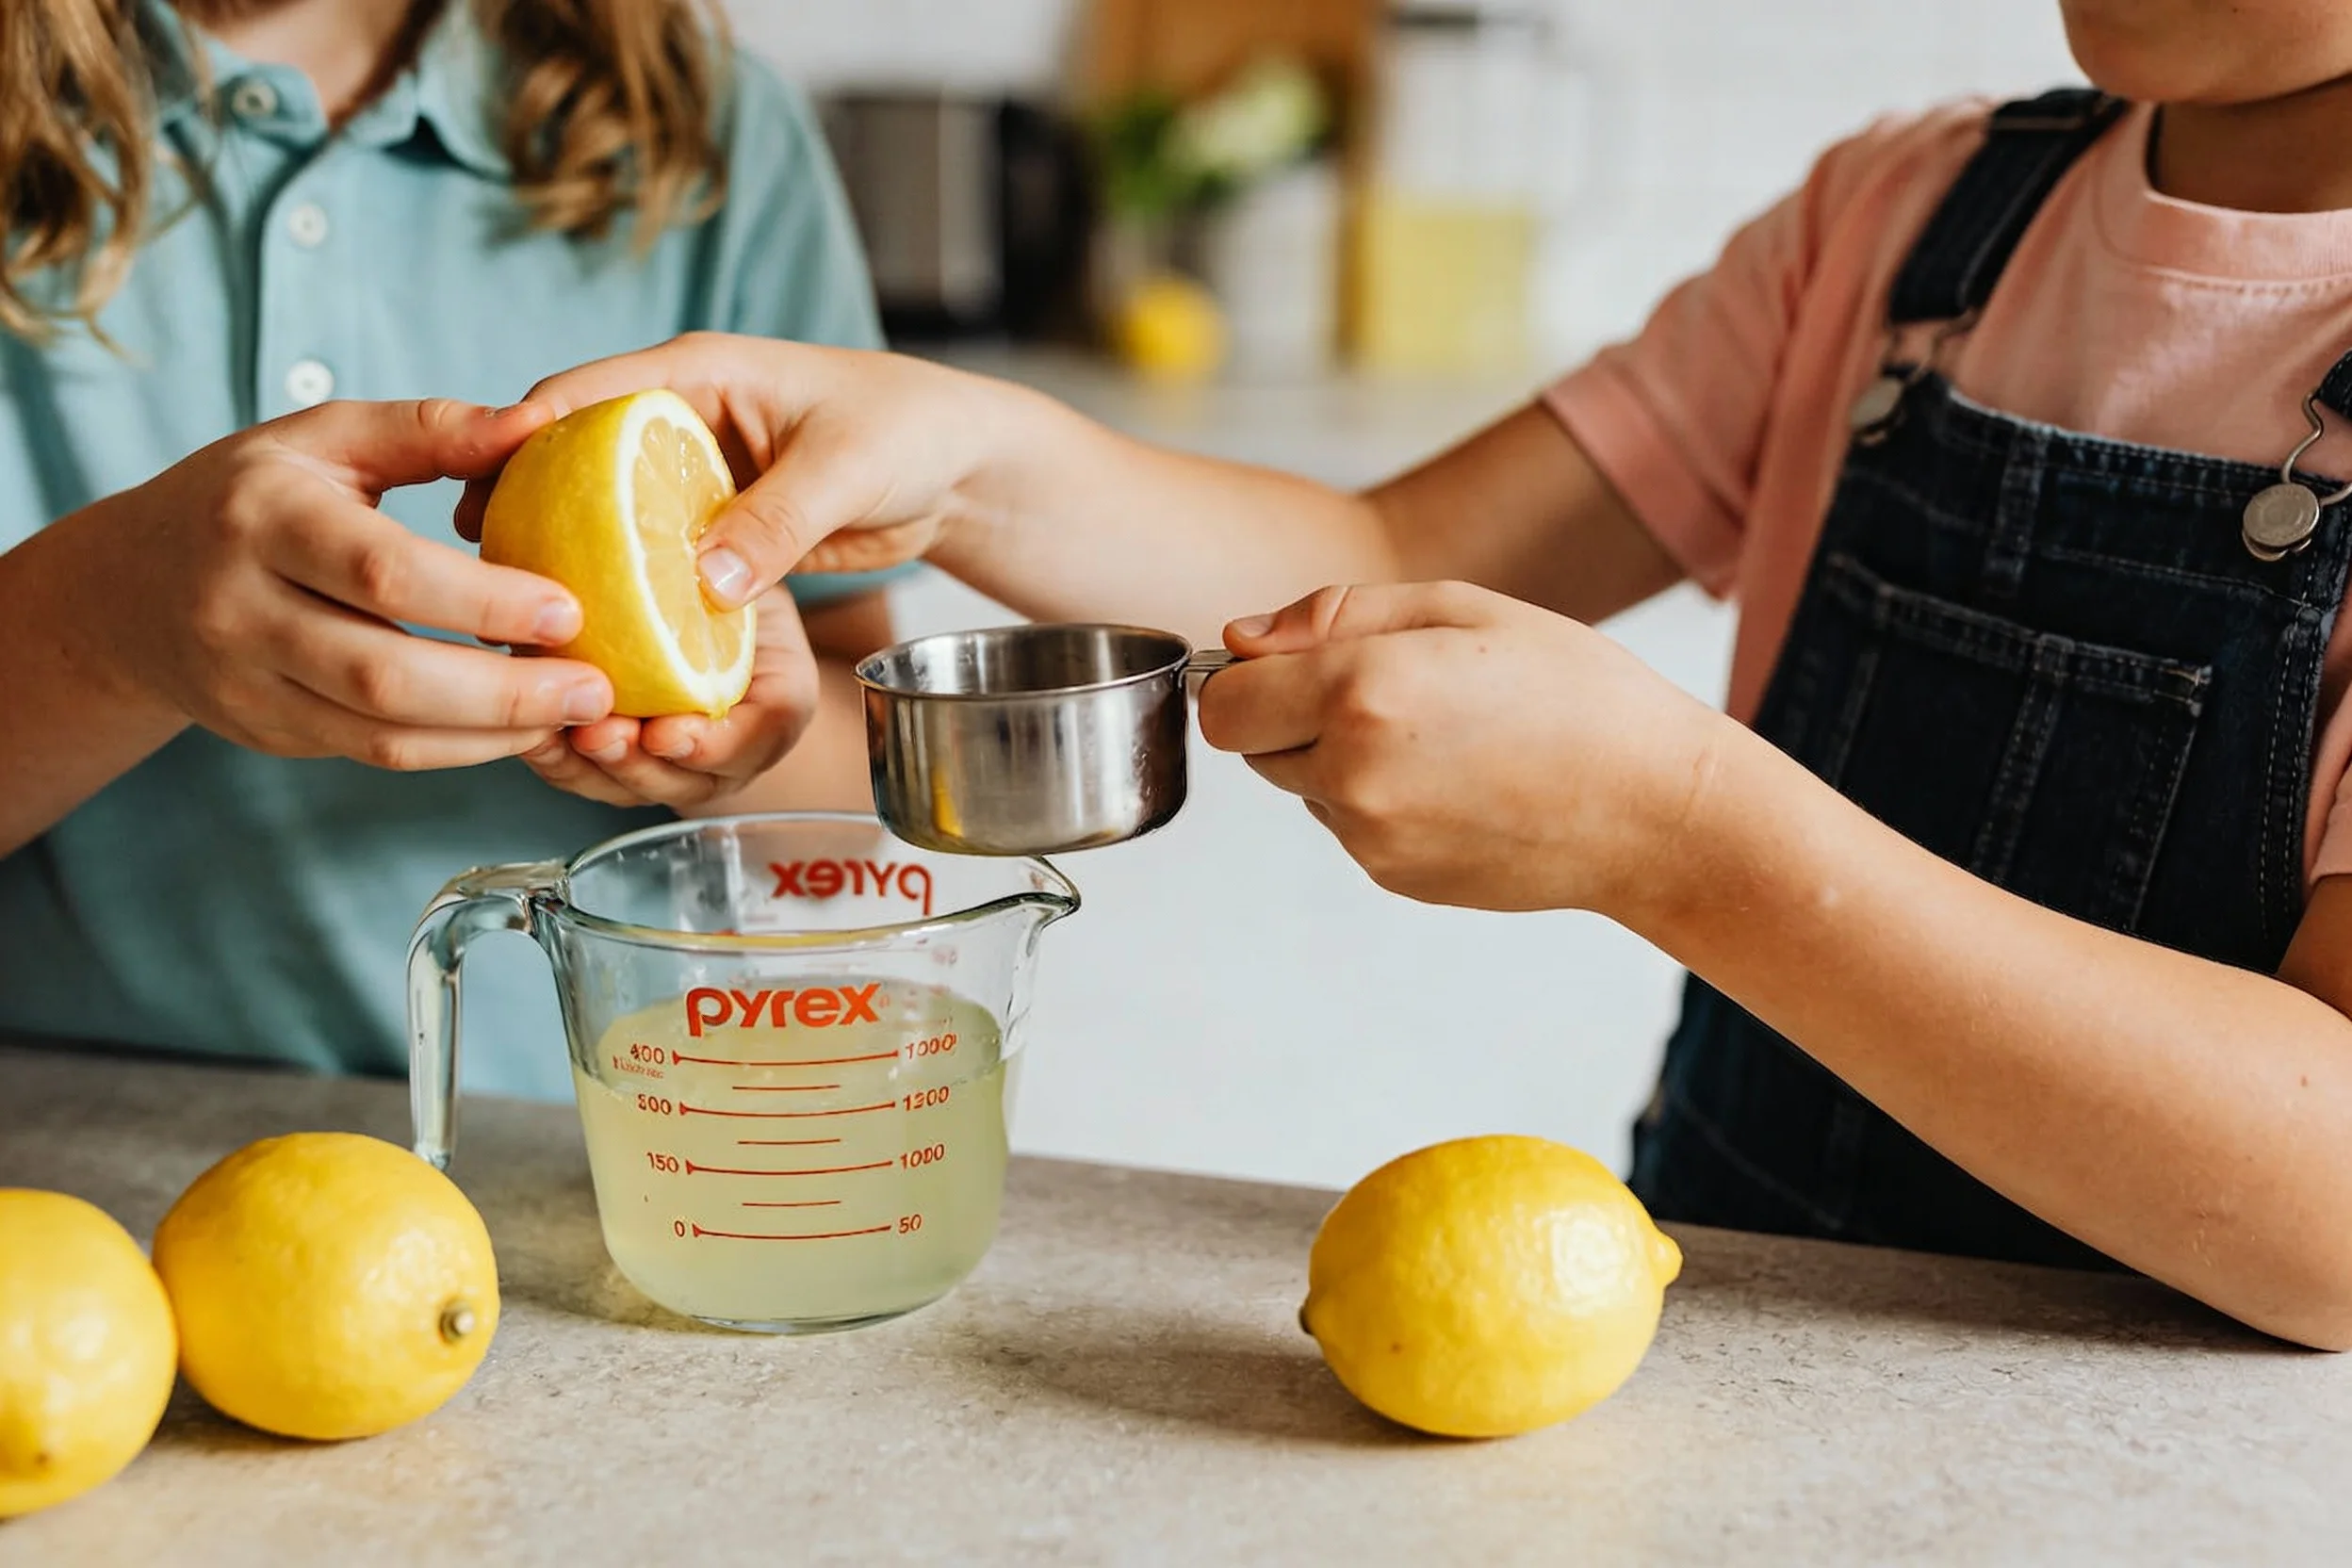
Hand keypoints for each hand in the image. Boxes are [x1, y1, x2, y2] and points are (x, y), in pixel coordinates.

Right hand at [93, 399, 614, 769]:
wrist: (129, 588)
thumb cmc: (250, 496)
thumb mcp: (323, 440)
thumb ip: (430, 430)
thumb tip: (540, 422)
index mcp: (261, 517)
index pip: (383, 572)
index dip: (484, 601)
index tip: (572, 609)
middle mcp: (241, 608)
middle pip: (384, 674)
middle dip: (503, 691)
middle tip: (597, 686)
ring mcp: (247, 683)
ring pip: (382, 734)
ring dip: (492, 734)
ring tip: (576, 713)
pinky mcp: (267, 733)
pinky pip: (374, 755)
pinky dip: (457, 750)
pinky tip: (519, 728)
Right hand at [455, 333, 1025, 605]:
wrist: (957, 468)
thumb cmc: (910, 434)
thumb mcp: (846, 471)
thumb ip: (778, 521)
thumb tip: (706, 583)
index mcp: (700, 374)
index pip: (584, 394)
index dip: (520, 437)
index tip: (471, 489)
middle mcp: (683, 418)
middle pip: (573, 459)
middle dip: (522, 508)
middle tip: (478, 571)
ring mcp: (694, 476)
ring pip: (604, 515)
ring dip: (567, 559)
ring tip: (516, 614)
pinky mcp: (713, 525)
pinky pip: (650, 557)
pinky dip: (622, 592)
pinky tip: (592, 637)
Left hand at [515, 582, 823, 808]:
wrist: (707, 601)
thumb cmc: (736, 580)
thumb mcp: (757, 561)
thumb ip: (748, 561)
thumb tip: (709, 556)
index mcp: (778, 704)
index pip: (760, 737)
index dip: (711, 744)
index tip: (666, 732)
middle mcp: (729, 751)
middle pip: (685, 781)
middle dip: (635, 763)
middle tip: (598, 734)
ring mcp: (673, 766)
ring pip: (627, 787)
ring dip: (585, 767)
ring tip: (549, 729)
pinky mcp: (620, 763)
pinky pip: (583, 774)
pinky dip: (551, 756)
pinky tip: (523, 727)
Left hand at [1196, 582, 1730, 915]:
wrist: (1654, 810)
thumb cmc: (1575, 693)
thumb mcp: (1460, 609)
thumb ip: (1335, 615)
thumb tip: (1242, 639)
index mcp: (1361, 694)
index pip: (1222, 703)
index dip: (1247, 677)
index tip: (1292, 663)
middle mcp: (1352, 776)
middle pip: (1253, 748)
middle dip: (1293, 713)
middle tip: (1391, 689)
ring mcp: (1371, 839)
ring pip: (1303, 786)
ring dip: (1340, 757)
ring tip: (1443, 736)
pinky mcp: (1393, 877)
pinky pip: (1351, 825)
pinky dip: (1380, 800)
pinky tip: (1458, 781)